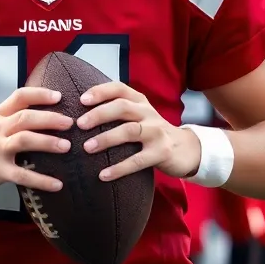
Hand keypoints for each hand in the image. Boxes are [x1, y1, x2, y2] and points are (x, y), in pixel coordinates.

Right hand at [0, 87, 72, 194]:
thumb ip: (16, 117)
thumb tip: (51, 114)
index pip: (19, 97)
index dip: (39, 94)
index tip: (59, 96)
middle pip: (25, 117)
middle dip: (49, 118)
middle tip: (70, 123)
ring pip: (23, 140)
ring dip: (47, 142)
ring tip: (66, 147)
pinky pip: (21, 175)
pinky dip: (41, 180)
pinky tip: (57, 185)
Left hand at [76, 81, 201, 181]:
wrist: (185, 149)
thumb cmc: (152, 131)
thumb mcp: (138, 115)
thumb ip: (117, 110)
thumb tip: (80, 114)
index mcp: (140, 101)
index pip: (119, 88)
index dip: (100, 91)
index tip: (81, 100)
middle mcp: (149, 113)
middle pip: (122, 107)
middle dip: (99, 114)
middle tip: (79, 125)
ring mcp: (157, 132)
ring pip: (129, 131)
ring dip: (106, 138)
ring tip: (87, 148)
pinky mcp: (162, 152)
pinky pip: (137, 160)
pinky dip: (119, 168)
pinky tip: (103, 175)